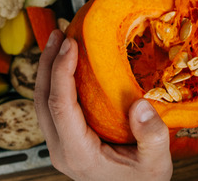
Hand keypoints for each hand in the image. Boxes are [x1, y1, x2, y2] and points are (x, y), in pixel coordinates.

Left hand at [35, 30, 172, 180]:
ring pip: (42, 103)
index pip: (60, 106)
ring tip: (59, 41)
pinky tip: (67, 64)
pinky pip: (52, 106)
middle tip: (59, 33)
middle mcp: (61, 150)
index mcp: (79, 154)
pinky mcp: (64, 139)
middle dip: (47, 63)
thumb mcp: (155, 164)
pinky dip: (55, 81)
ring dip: (47, 69)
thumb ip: (152, 137)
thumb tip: (139, 105)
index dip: (61, 72)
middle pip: (42, 101)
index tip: (70, 45)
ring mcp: (59, 145)